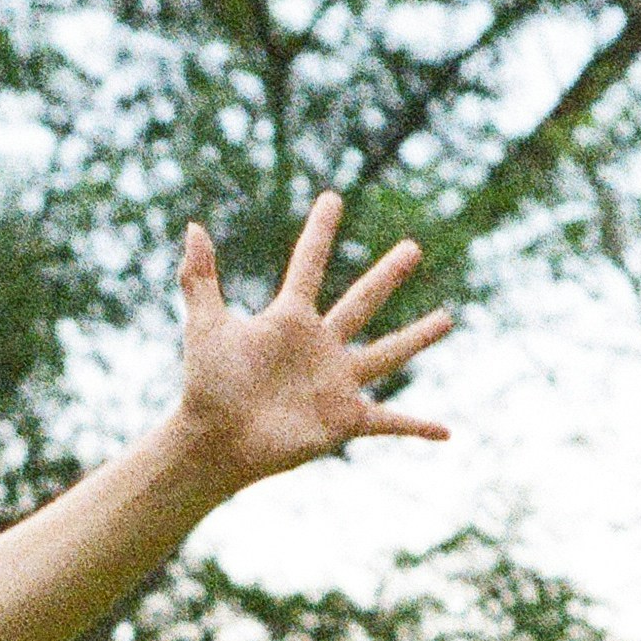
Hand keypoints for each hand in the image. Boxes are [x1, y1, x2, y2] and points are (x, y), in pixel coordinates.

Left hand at [167, 193, 452, 480]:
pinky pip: (389, 423)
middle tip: (413, 248)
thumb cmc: (207, 387)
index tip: (331, 198)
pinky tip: (446, 432)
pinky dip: (417, 428)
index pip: (308, 264)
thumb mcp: (205, 327)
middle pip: (362, 302)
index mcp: (289, 320)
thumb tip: (192, 225)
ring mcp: (335, 383)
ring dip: (418, 338)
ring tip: (447, 319)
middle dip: (388, 275)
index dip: (319, 231)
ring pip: (387, 355)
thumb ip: (199, 278)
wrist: (214, 442)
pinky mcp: (344, 420)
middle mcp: (319, 347)